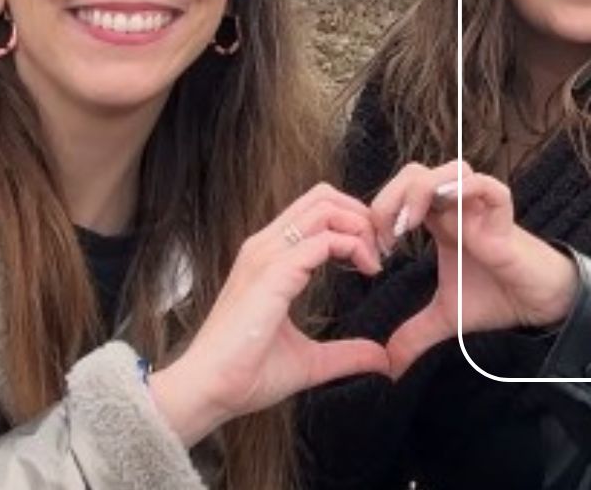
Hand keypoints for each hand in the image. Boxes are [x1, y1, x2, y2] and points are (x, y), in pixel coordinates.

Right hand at [149, 184, 391, 445]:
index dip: (354, 224)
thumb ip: (346, 353)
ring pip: (324, 207)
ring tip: (375, 259)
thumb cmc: (246, 375)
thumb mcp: (310, 360)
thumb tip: (382, 358)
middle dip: (361, 215)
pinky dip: (354, 245)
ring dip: (360, 226)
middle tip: (380, 250)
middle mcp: (264, 247)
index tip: (375, 257)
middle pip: (323, 197)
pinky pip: (324, 239)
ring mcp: (266, 256)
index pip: (316, 211)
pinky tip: (368, 270)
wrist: (208, 393)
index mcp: (268, 258)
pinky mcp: (273, 272)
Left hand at [369, 161, 580, 377]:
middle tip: (385, 237)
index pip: (400, 193)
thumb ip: (414, 335)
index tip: (373, 251)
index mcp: (439, 221)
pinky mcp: (504, 217)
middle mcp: (458, 207)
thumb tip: (388, 368)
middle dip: (390, 197)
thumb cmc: (496, 297)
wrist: (537, 303)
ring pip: (450, 168)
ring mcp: (481, 208)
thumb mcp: (444, 318)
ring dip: (422, 191)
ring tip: (409, 226)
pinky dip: (464, 191)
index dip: (378, 213)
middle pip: (416, 171)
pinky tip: (443, 219)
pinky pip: (488, 186)